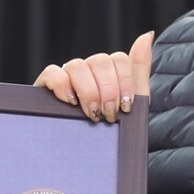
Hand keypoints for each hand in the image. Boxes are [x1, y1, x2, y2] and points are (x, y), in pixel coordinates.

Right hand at [35, 31, 153, 122]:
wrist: (87, 158)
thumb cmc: (109, 131)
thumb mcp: (131, 104)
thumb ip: (139, 70)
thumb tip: (147, 35)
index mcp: (108, 73)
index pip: (119, 59)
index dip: (124, 81)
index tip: (125, 107)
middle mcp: (88, 71)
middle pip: (100, 61)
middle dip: (108, 91)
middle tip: (108, 115)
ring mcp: (67, 76)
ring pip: (78, 65)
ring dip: (88, 91)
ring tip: (91, 113)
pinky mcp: (46, 85)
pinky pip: (53, 72)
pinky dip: (63, 85)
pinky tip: (70, 102)